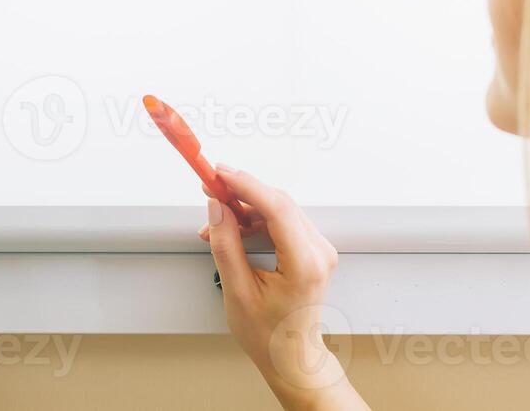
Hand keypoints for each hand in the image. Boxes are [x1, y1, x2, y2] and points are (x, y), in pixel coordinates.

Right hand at [200, 168, 367, 410]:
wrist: (293, 357)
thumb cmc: (269, 335)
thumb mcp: (237, 292)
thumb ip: (226, 245)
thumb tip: (217, 208)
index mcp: (305, 264)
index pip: (277, 208)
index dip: (246, 185)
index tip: (218, 173)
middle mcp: (319, 251)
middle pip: (278, 203)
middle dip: (241, 192)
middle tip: (210, 189)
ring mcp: (318, 249)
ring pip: (278, 209)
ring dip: (245, 209)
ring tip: (215, 223)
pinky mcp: (311, 249)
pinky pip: (282, 222)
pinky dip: (255, 221)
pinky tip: (233, 230)